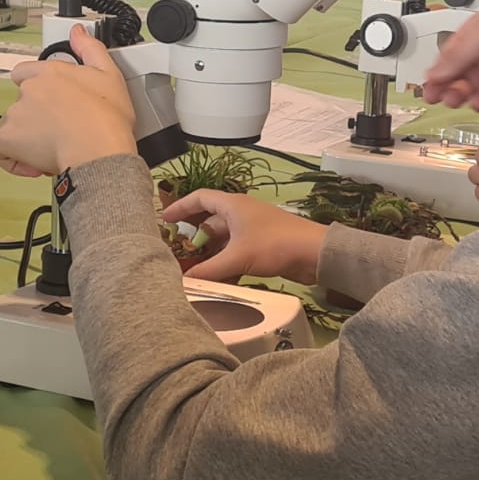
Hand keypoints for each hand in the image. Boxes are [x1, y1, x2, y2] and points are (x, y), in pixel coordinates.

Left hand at [0, 27, 136, 175]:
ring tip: (53, 149)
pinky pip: (0, 150)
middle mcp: (29, 90)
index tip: (52, 103)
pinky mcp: (8, 139)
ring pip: (11, 125)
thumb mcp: (110, 74)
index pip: (26, 73)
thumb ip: (90, 48)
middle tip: (59, 131)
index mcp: (50, 72)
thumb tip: (77, 31)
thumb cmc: (107, 119)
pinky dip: (13, 159)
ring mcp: (16, 114)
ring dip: (26, 137)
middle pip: (20, 102)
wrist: (99, 150)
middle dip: (35, 117)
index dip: (38, 90)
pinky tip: (33, 165)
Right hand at [163, 190, 328, 284]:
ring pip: (223, 239)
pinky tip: (218, 280)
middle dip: (193, 236)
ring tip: (192, 270)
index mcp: (233, 205)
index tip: (164, 220)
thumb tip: (183, 282)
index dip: (180, 207)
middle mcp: (241, 213)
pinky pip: (235, 251)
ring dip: (209, 253)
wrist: (314, 254)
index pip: (199, 198)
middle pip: (209, 220)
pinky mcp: (262, 245)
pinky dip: (225, 263)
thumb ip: (209, 270)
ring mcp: (252, 229)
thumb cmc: (275, 244)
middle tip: (175, 251)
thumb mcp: (237, 257)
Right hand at [421, 0, 478, 111]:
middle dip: (454, 92)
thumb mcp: (477, 37)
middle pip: (464, 81)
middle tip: (449, 99)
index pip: (450, 64)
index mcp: (474, 40)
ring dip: (475, 99)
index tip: (429, 92)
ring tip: (474, 100)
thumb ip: (454, 58)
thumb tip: (433, 73)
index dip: (438, 79)